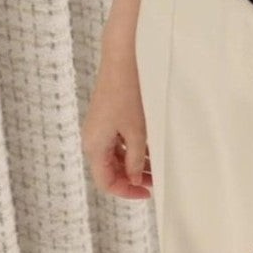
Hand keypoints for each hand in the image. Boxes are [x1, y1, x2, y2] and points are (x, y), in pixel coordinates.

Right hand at [81, 43, 152, 198]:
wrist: (124, 59)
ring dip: (136, 164)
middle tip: (158, 181)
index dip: (127, 191)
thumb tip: (136, 178)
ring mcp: (100, 128)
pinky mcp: (108, 118)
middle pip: (111, 170)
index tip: (149, 193)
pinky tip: (153, 150)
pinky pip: (119, 142)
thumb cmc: (129, 94)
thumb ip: (135, 159)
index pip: (106, 182)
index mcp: (95, 146)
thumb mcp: (137, 131)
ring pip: (117, 156)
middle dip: (133, 178)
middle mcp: (93, 139)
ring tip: (159, 167)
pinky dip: (134, 150)